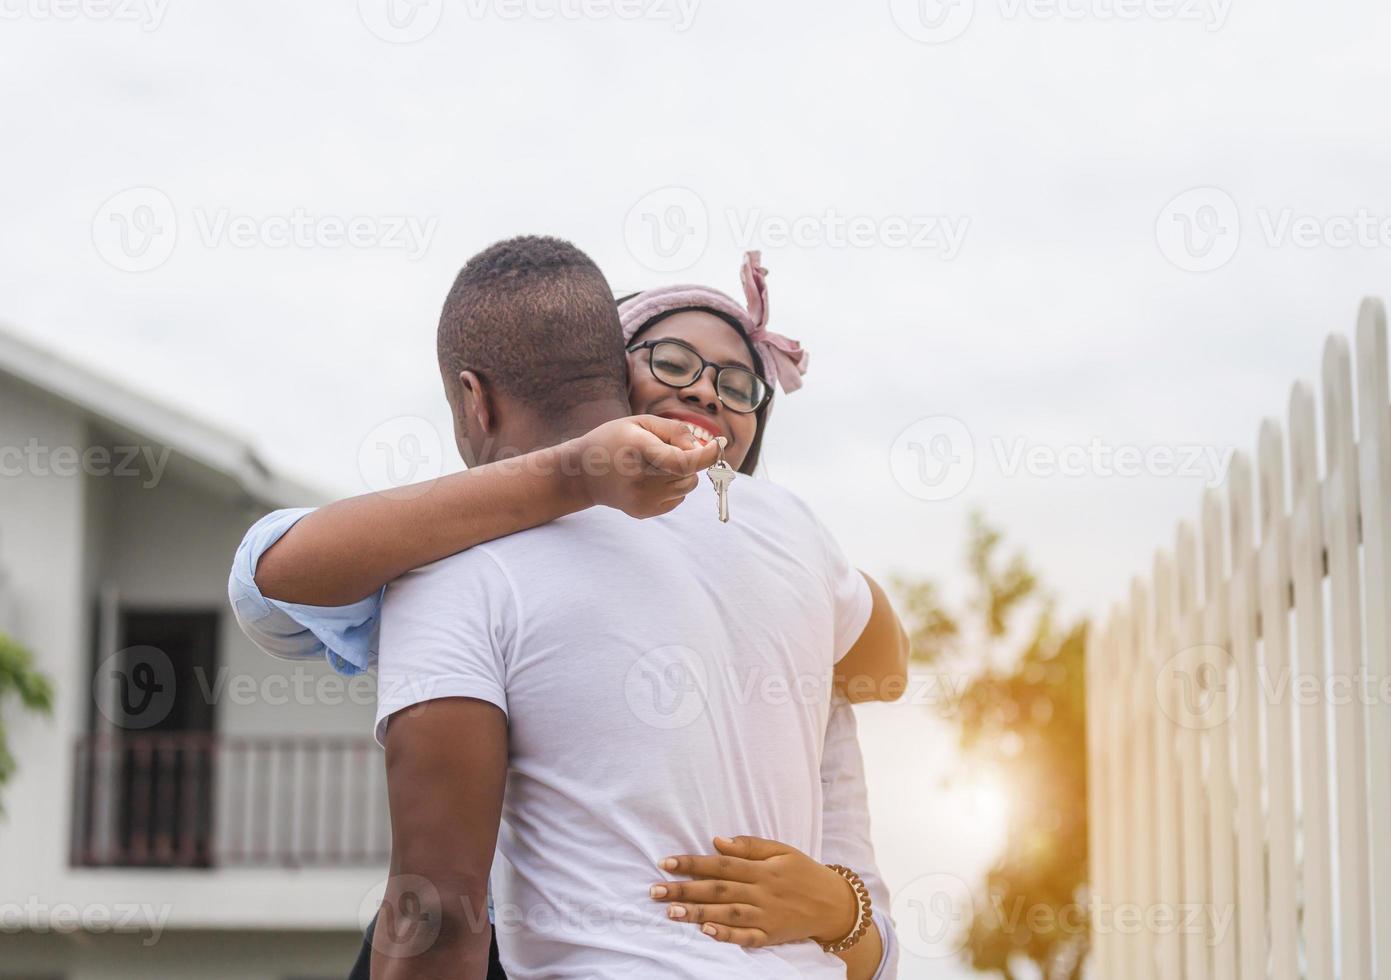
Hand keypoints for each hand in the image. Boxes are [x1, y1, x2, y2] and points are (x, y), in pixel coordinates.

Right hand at [567, 415, 721, 518]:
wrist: (582, 474)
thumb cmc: (614, 441)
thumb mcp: (640, 422)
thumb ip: (675, 431)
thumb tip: (702, 448)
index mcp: (637, 449)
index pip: (682, 461)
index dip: (706, 455)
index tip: (718, 444)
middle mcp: (639, 478)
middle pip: (689, 472)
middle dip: (690, 459)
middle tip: (668, 449)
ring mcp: (641, 499)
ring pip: (687, 486)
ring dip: (683, 473)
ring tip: (657, 465)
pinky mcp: (643, 512)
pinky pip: (678, 499)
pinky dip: (673, 487)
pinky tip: (650, 479)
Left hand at [650, 835, 857, 948]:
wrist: (834, 904)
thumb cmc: (803, 872)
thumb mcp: (782, 850)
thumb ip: (750, 846)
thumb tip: (718, 841)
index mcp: (762, 869)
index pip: (721, 864)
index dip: (692, 863)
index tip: (665, 862)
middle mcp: (761, 892)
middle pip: (718, 889)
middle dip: (684, 890)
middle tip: (655, 891)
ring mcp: (766, 916)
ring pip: (727, 914)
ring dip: (698, 913)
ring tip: (670, 912)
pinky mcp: (770, 936)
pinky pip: (746, 938)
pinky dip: (727, 936)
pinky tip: (706, 933)